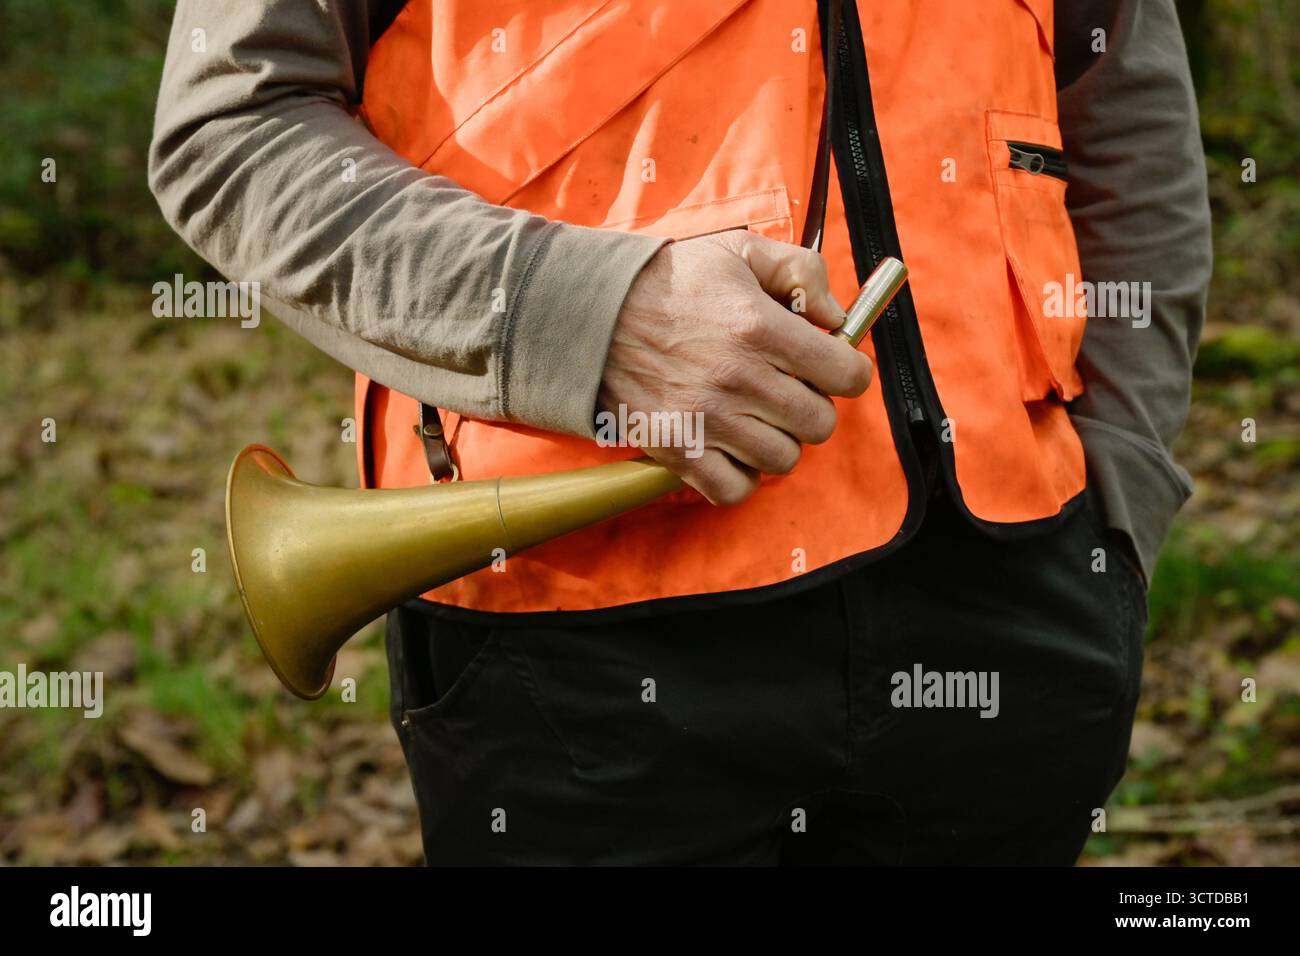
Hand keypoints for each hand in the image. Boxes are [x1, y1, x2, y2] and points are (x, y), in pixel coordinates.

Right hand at [597, 229, 873, 504]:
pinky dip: (741, 475)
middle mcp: (739, 379)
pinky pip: (735, 489)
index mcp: (761, 328)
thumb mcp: (739, 251)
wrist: (590, 312)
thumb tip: (837, 316)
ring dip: (776, 440)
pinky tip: (732, 447)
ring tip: (753, 415)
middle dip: (810, 405)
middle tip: (784, 388)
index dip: (847, 371)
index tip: (829, 367)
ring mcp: (707, 420)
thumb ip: (801, 271)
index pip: (847, 375)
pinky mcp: (677, 451)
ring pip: (783, 459)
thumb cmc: (670, 281)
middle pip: (819, 423)